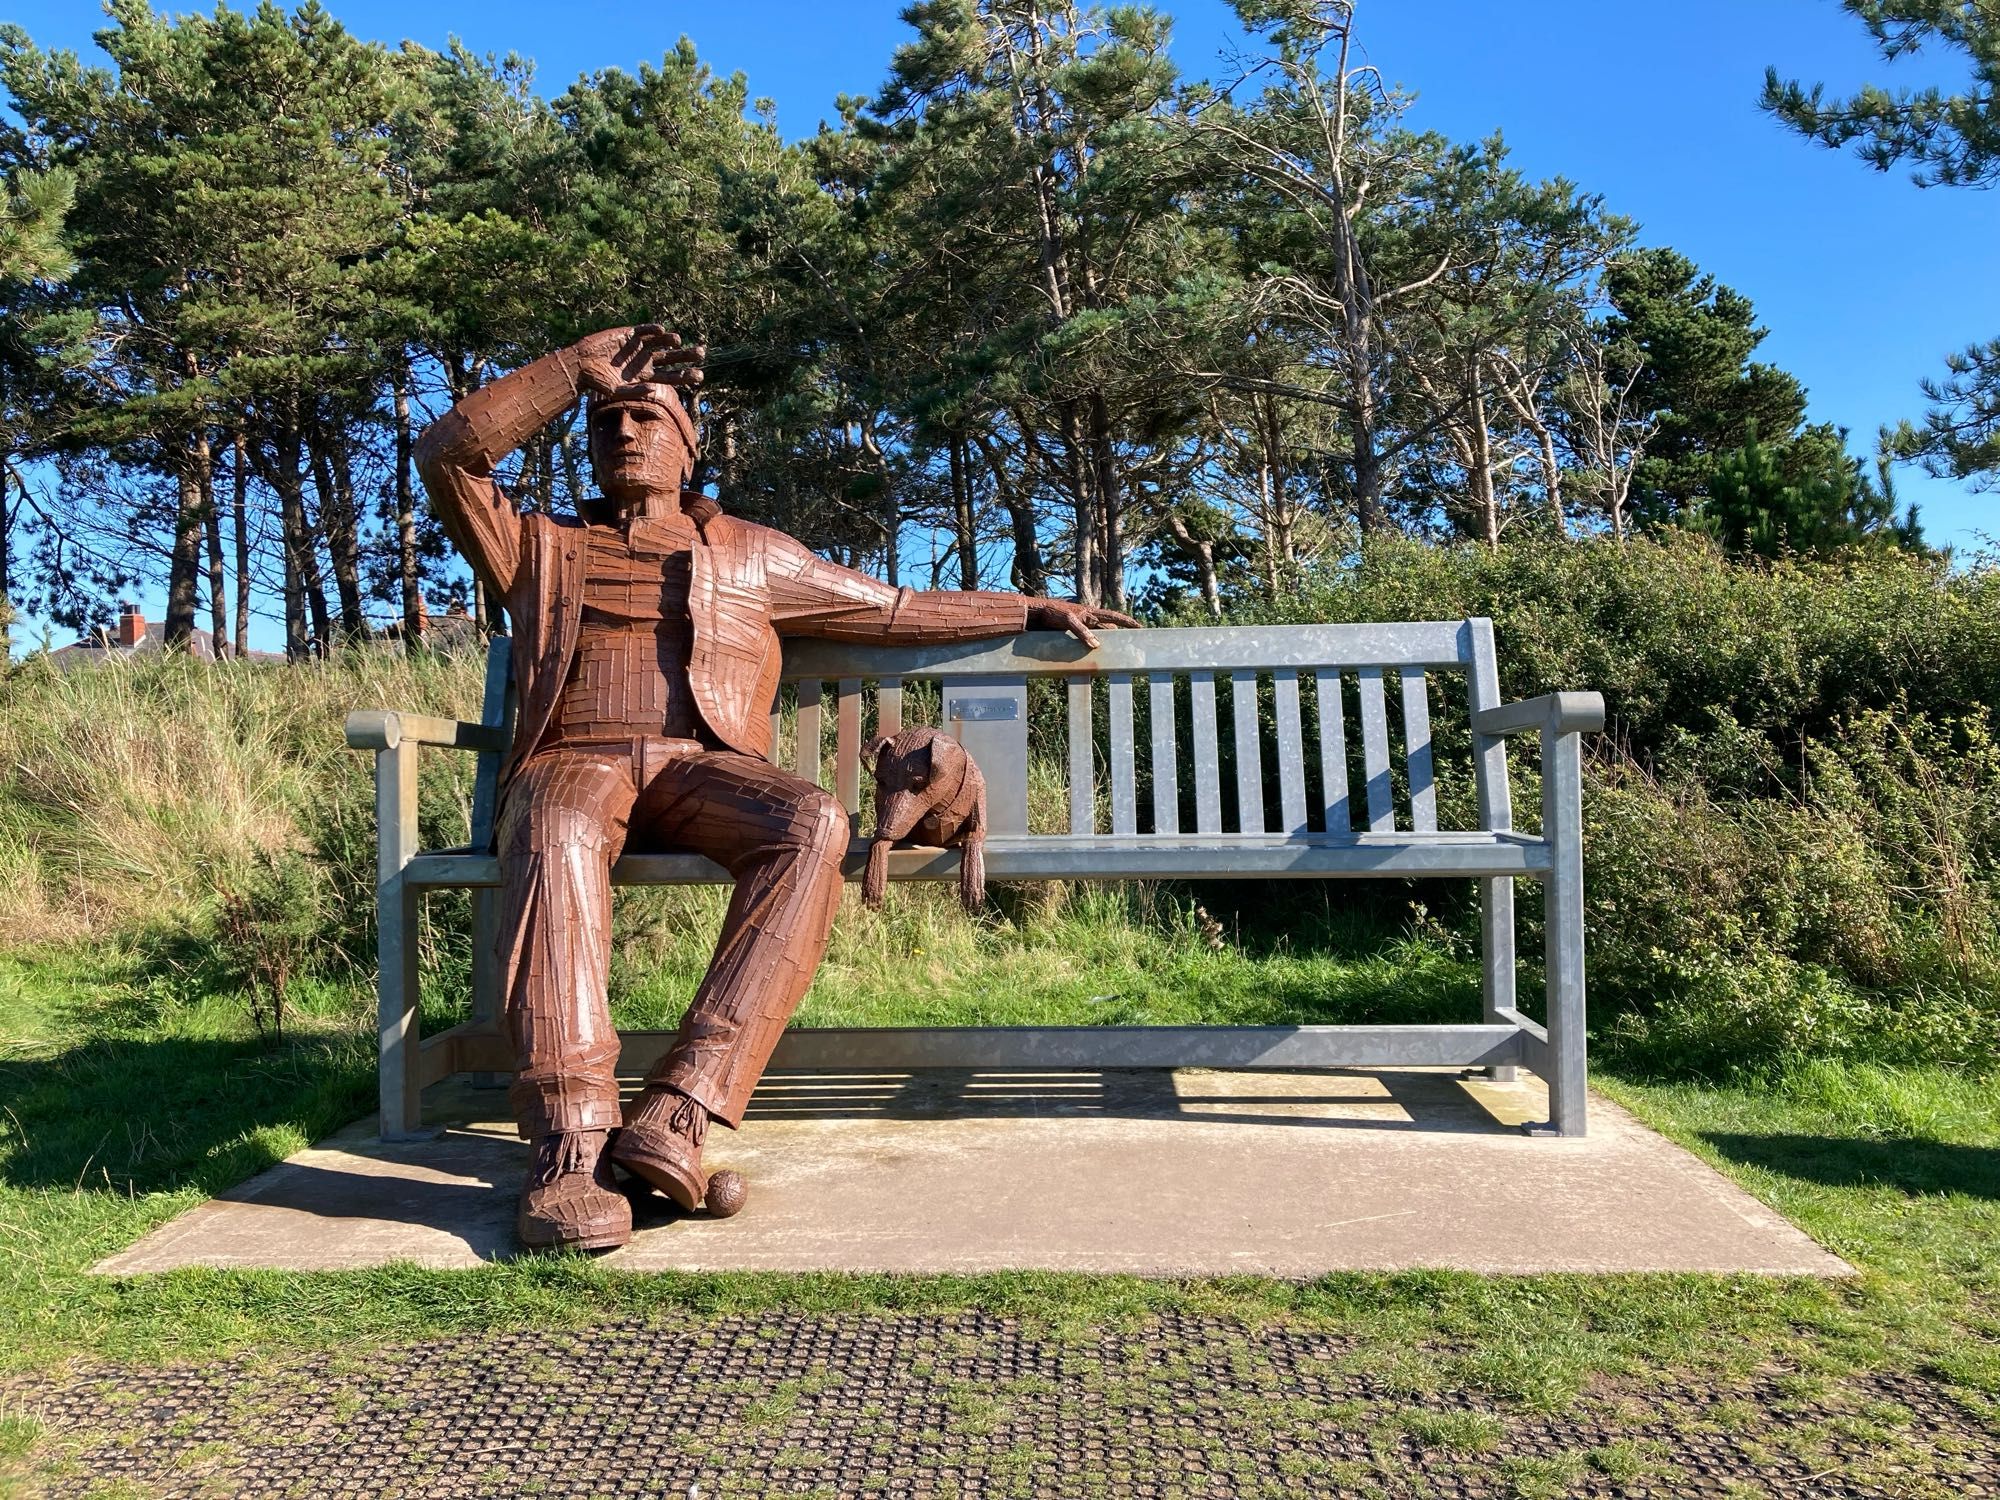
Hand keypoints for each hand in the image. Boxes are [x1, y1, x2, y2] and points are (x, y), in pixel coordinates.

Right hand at [567, 324, 704, 397]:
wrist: (580, 365)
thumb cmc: (597, 382)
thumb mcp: (617, 391)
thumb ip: (636, 391)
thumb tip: (653, 390)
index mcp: (646, 377)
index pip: (670, 377)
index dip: (684, 376)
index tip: (699, 376)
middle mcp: (646, 361)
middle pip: (671, 358)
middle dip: (686, 356)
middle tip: (702, 352)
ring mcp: (638, 347)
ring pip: (660, 343)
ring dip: (670, 341)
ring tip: (678, 340)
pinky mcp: (628, 334)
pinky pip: (644, 331)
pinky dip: (652, 330)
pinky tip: (661, 330)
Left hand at [1026, 599, 1140, 649]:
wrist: (1033, 615)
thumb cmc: (1051, 612)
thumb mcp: (1068, 620)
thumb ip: (1081, 631)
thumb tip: (1096, 646)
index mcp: (1090, 612)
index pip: (1113, 617)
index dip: (1127, 622)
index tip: (1140, 627)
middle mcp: (1087, 620)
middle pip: (1107, 631)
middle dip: (1117, 638)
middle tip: (1129, 648)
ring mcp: (1079, 629)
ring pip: (1096, 639)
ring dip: (1102, 647)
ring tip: (1111, 658)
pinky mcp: (1071, 636)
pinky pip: (1083, 644)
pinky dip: (1087, 651)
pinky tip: (1089, 660)